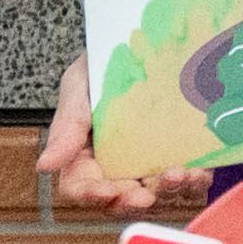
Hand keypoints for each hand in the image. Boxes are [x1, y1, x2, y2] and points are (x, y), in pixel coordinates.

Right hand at [35, 53, 207, 221]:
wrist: (144, 42)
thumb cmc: (102, 64)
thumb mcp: (78, 86)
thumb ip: (65, 127)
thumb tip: (44, 166)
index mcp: (83, 155)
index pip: (80, 188)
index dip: (92, 196)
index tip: (108, 191)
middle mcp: (116, 166)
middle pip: (120, 200)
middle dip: (133, 201)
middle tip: (146, 194)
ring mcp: (149, 164)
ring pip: (158, 195)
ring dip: (168, 192)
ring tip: (179, 174)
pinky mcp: (180, 156)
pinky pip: (189, 181)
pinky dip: (194, 182)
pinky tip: (198, 171)